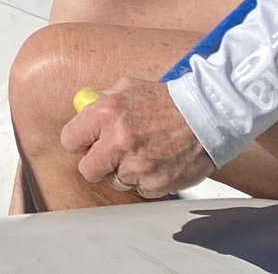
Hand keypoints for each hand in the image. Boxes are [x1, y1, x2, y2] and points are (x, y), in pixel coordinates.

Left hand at [61, 78, 213, 199]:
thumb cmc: (167, 100)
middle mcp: (119, 141)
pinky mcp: (156, 184)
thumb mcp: (129, 87)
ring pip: (116, 182)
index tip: (88, 142)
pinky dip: (147, 180)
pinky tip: (159, 162)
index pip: (70, 140)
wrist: (208, 116)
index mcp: (107, 113)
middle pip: (87, 170)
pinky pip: (140, 190)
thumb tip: (82, 110)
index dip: (79, 142)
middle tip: (112, 154)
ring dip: (125, 172)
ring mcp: (137, 166)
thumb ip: (102, 100)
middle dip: (97, 163)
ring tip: (144, 153)